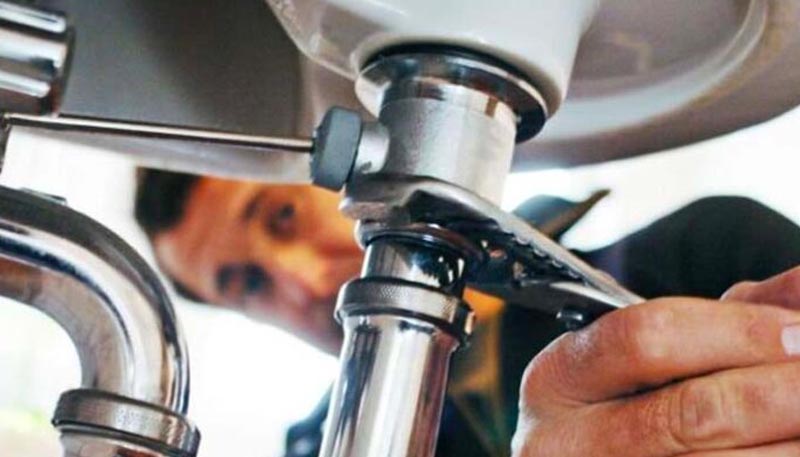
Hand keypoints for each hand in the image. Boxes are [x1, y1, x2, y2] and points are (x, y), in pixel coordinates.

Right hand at [513, 267, 799, 455]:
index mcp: (559, 379)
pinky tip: (788, 441)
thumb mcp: (645, 353)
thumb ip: (725, 316)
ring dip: (789, 439)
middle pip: (691, 414)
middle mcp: (571, 442)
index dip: (733, 331)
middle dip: (778, 392)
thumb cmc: (622, 401)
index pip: (644, 339)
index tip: (796, 330)